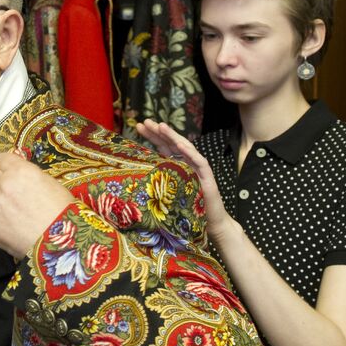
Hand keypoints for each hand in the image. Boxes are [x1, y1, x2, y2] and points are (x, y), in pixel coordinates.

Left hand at [0, 152, 76, 260]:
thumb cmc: (63, 212)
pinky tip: (12, 225)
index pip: (0, 158)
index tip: (10, 172)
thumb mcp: (50, 183)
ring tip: (10, 210)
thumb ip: (28, 175)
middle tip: (8, 190)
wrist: (61, 244)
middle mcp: (2, 185)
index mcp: (19, 171)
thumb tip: (18, 175)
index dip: (6, 166)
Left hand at [133, 119, 232, 236]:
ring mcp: (198, 168)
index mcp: (176, 165)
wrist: (209, 223)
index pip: (163, 147)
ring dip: (173, 137)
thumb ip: (158, 182)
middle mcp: (187, 163)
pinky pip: (199, 161)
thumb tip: (136, 175)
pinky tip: (180, 144)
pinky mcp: (208, 176)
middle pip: (171, 144)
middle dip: (159, 132)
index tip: (139, 127)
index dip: (153, 136)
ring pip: (185, 148)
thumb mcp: (167, 193)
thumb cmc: (186, 209)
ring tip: (161, 126)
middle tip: (145, 122)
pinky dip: (190, 152)